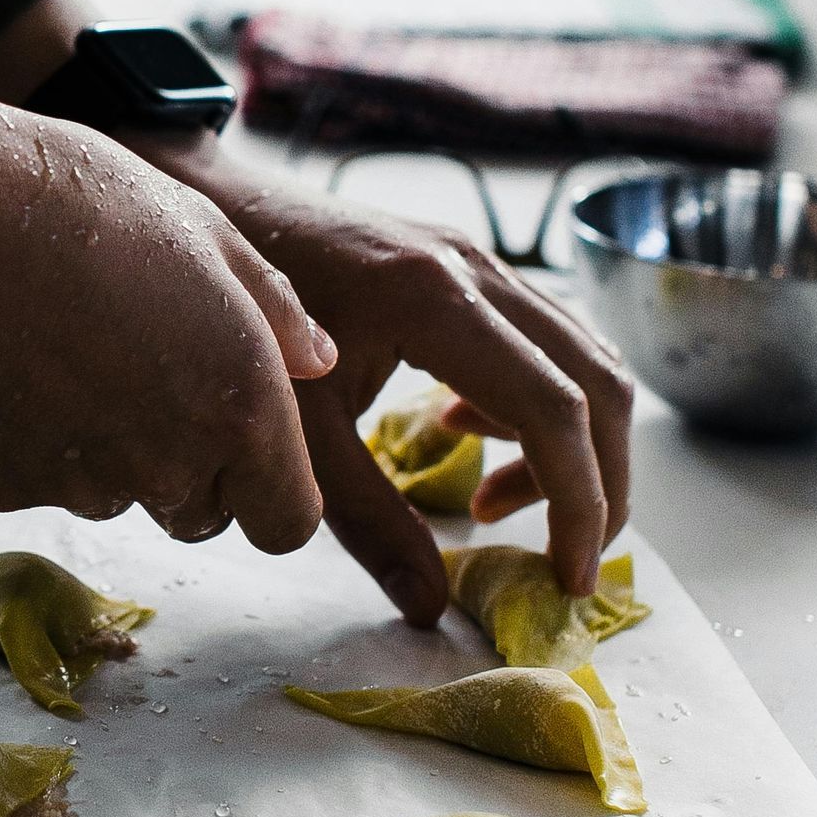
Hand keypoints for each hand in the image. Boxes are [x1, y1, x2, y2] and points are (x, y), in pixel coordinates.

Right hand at [0, 34, 337, 549]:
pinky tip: (6, 357)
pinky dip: (28, 439)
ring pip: (115, 494)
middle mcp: (168, 461)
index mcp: (240, 405)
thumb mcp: (202, 226)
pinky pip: (34, 481)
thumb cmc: (74, 196)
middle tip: (140, 367)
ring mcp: (77, 482)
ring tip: (62, 343)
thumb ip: (275, 309)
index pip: (287, 523)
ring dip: (104, 447)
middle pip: (199, 514)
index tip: (240, 445)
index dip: (268, 489)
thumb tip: (319, 362)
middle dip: (186, 465)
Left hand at [135, 146, 633, 622]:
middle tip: (562, 560)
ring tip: (489, 506)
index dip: (577, 503)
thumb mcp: (297, 427)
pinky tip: (463, 438)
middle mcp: (477, 268)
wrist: (217, 211)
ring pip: (585, 360)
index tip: (566, 578)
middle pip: (599, 384)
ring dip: (571, 447)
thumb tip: (428, 605)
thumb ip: (364, 518)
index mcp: (436, 301)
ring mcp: (480, 260)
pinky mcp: (470, 266)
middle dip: (600, 484)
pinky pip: (546, 342)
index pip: (555, 409)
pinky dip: (536, 406)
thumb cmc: (242, 316)